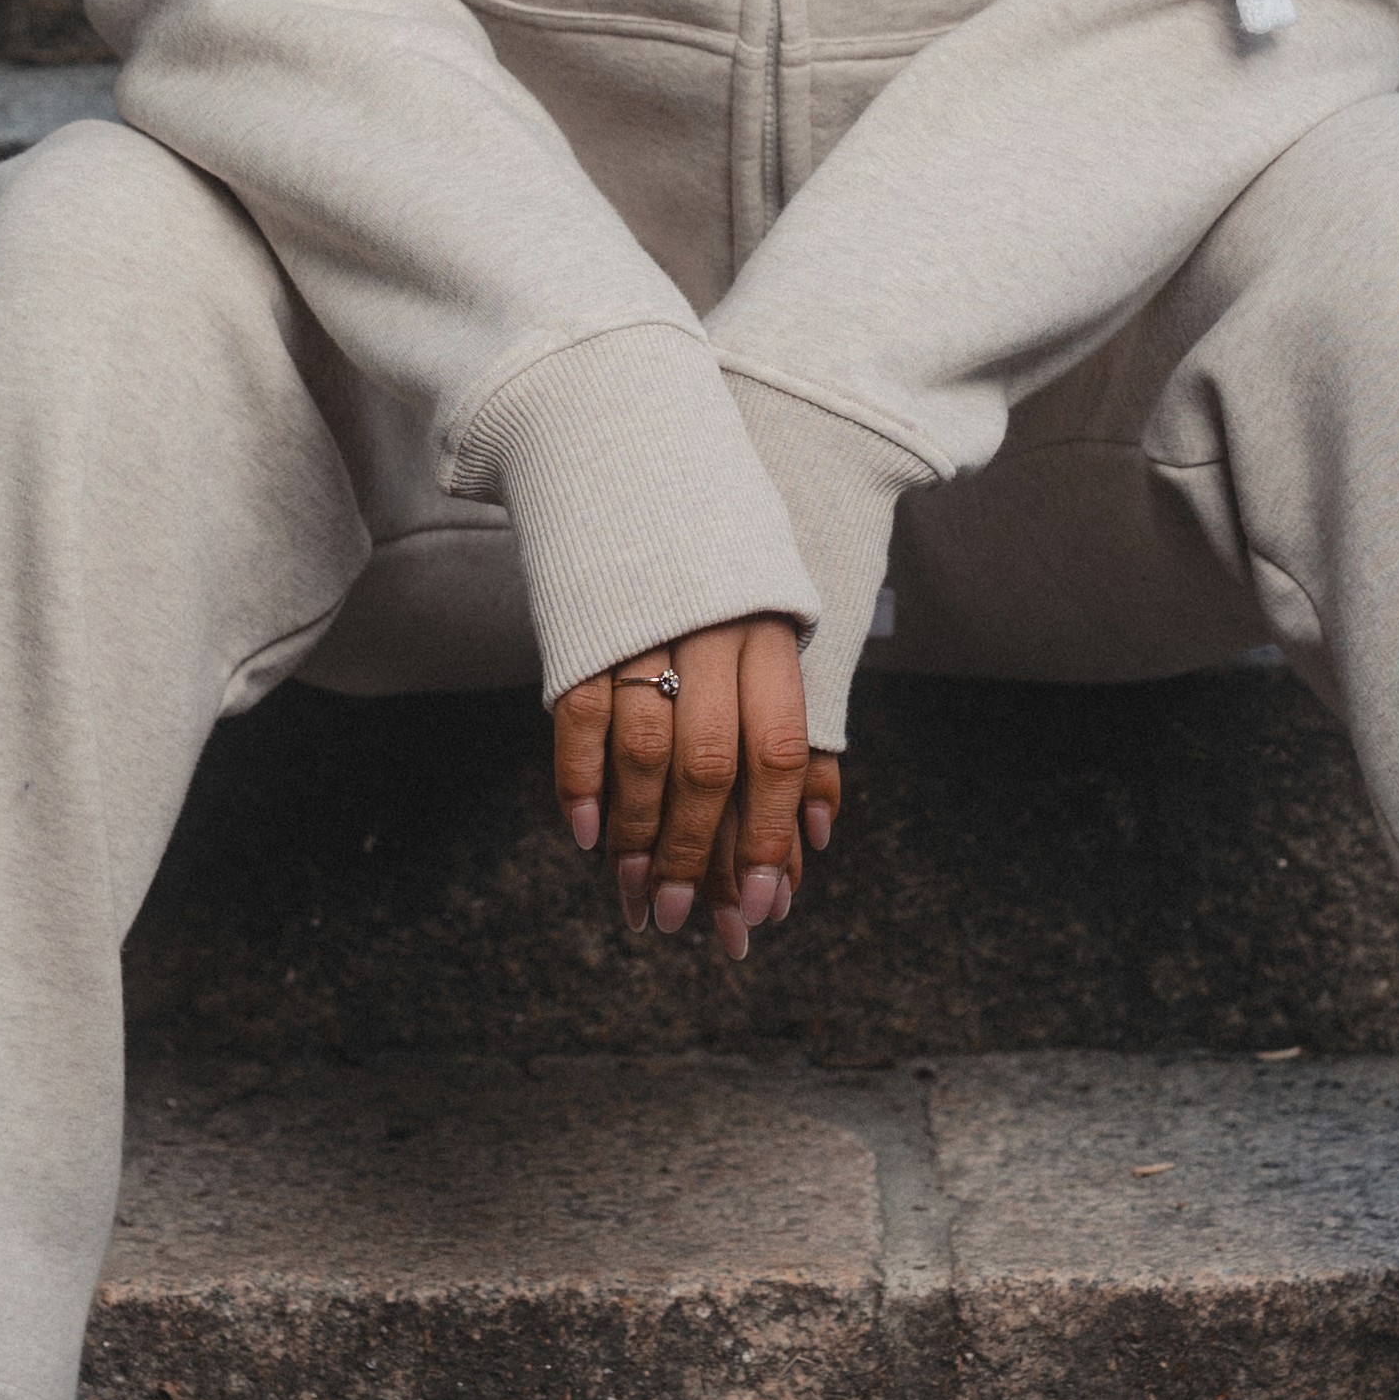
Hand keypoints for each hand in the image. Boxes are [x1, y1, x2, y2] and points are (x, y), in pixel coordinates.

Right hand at [554, 613, 839, 960]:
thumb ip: (798, 738)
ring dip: (638, 833)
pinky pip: (581, 716)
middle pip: (708, 763)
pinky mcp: (583, 629)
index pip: (777, 751)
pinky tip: (587, 835)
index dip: (768, 835)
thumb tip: (816, 836)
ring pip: (643, 749)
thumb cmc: (722, 584)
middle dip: (695, 854)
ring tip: (636, 893)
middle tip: (681, 918)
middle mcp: (712, 634)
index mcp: (771, 637)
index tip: (761, 906)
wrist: (643, 480)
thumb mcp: (776, 640)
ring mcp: (642, 630)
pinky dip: (581, 781)